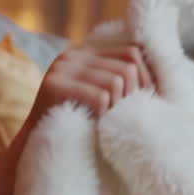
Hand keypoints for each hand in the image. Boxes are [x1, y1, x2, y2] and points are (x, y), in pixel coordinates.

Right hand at [29, 43, 154, 125]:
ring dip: (118, 106)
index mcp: (86, 52)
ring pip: (115, 81)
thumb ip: (117, 80)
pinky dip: (105, 114)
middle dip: (134, 93)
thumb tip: (156, 79)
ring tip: (111, 121)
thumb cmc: (77, 122)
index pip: (132, 52)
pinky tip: (98, 124)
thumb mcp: (99, 95)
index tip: (148, 100)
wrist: (36, 142)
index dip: (146, 76)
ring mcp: (62, 68)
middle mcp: (74, 54)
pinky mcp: (54, 85)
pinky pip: (99, 96)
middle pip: (127, 66)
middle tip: (129, 115)